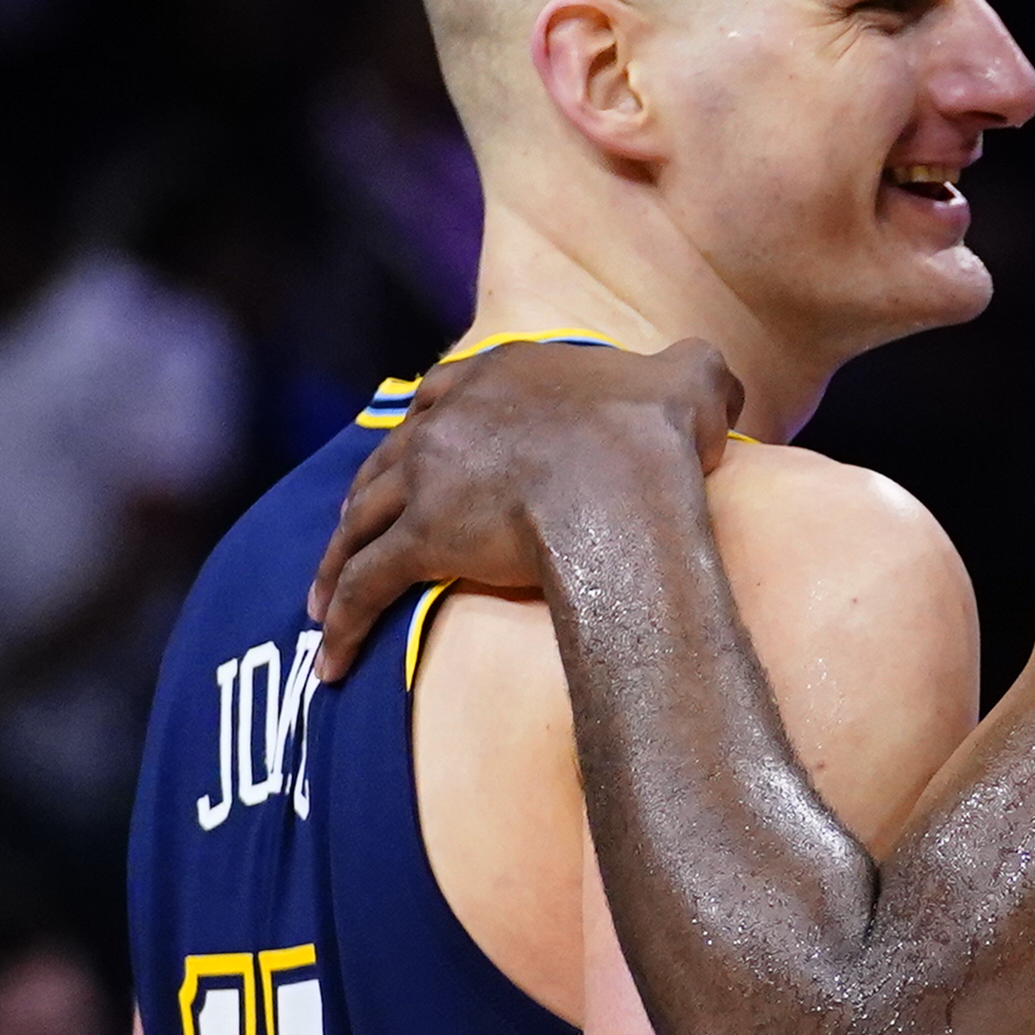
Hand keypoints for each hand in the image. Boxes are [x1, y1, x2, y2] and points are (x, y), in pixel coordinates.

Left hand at [311, 337, 744, 679]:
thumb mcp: (695, 380)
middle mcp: (449, 420)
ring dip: (333, 566)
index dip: (424, 427)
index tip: (414, 455)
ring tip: (321, 606)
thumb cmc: (658, 438)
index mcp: (500, 375)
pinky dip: (343, 623)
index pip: (438, 395)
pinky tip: (332, 662)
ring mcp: (428, 479)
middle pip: (385, 461)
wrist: (628, 489)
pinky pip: (366, 586)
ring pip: (359, 524)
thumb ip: (698, 372)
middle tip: (351, 537)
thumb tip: (714, 382)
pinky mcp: (423, 540)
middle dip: (364, 502)